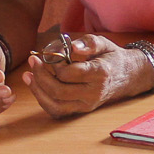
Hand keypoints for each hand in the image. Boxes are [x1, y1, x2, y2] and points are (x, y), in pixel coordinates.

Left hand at [24, 34, 146, 118]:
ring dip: (37, 90)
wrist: (125, 76)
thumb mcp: (103, 43)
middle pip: (58, 91)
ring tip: (28, 75)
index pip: (69, 73)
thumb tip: (72, 47)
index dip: (55, 63)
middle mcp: (94, 93)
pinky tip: (36, 87)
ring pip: (55, 105)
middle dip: (40, 76)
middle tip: (33, 60)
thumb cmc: (110, 57)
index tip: (53, 53)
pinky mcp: (81, 110)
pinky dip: (44, 101)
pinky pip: (57, 111)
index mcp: (100, 74)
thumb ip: (88, 43)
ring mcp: (87, 105)